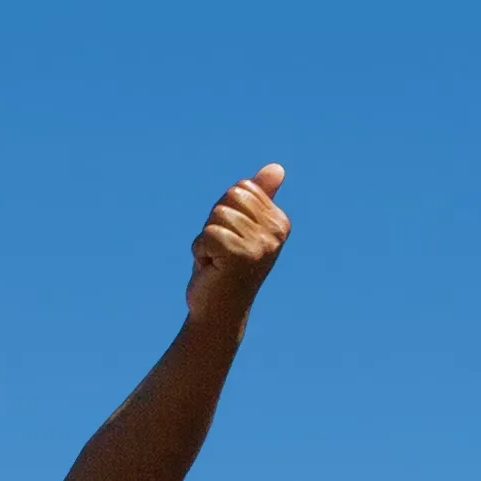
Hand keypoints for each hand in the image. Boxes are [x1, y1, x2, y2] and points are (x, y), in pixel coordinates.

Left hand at [183, 165, 291, 324]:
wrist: (218, 312)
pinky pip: (207, 234)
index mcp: (279, 223)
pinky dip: (200, 252)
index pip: (242, 189)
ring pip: (217, 215)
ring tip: (217, 262)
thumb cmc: (226, 268)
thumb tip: (277, 168)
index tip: (232, 239)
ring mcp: (260, 246)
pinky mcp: (239, 256)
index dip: (226, 212)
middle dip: (216, 222)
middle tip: (222, 251)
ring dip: (207, 240)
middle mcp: (276, 234)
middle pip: (230, 197)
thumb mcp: (241, 227)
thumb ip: (259, 197)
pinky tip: (212, 269)